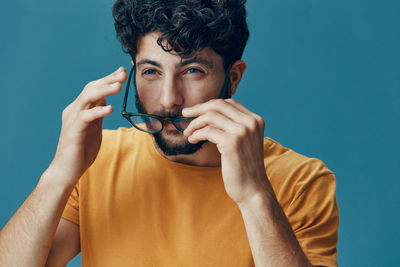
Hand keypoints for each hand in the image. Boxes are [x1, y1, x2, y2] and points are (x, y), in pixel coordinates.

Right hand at [49, 67, 126, 185]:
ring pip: (87, 98)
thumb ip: (98, 115)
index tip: (122, 72)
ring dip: (104, 90)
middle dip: (108, 80)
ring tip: (119, 85)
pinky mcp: (74, 131)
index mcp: (79, 109)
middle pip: (91, 89)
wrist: (66, 171)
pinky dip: (98, 111)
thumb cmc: (81, 150)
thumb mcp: (94, 128)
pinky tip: (110, 108)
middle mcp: (74, 110)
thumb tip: (106, 101)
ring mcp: (72, 119)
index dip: (107, 79)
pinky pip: (86, 117)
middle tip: (123, 74)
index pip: (93, 89)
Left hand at [182, 98, 267, 203]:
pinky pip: (207, 131)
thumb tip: (209, 115)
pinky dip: (196, 134)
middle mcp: (251, 123)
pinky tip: (192, 140)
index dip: (209, 105)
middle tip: (185, 114)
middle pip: (218, 105)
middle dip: (198, 108)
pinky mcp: (231, 142)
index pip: (229, 103)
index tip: (196, 111)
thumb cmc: (245, 168)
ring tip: (188, 133)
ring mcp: (242, 131)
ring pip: (210, 116)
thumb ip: (234, 127)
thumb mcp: (244, 142)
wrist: (253, 189)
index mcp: (256, 120)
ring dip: (194, 123)